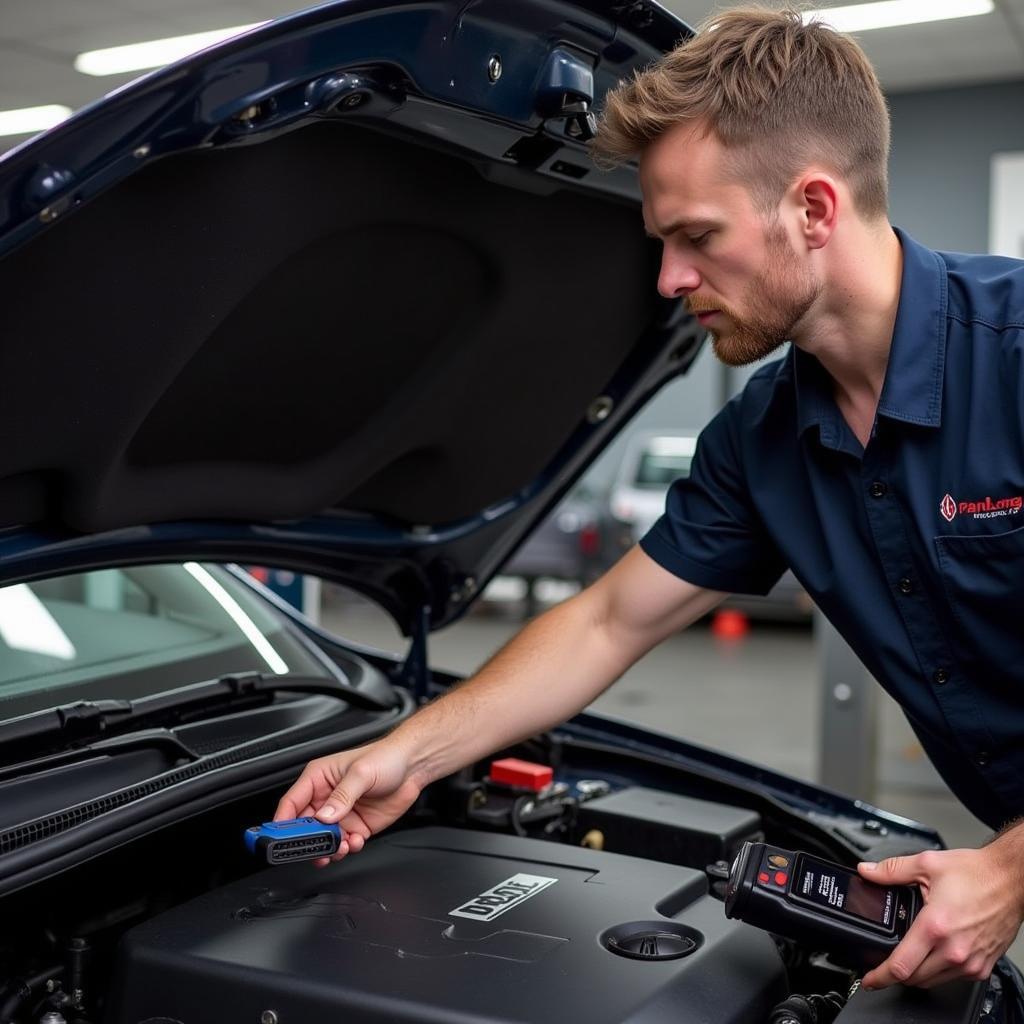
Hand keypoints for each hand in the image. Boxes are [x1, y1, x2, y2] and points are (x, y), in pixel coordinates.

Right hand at [274, 738, 423, 865]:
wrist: (413, 766)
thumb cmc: (386, 757)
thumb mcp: (361, 773)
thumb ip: (342, 796)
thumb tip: (324, 816)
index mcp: (319, 778)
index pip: (291, 803)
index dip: (282, 823)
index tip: (279, 839)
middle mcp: (326, 798)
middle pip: (304, 827)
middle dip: (308, 842)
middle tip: (315, 850)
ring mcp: (341, 814)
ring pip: (323, 840)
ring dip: (329, 848)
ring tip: (341, 847)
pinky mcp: (356, 826)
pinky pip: (344, 845)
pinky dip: (347, 849)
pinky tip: (355, 842)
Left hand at [859, 840, 1023, 989]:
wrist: (1011, 880)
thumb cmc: (976, 873)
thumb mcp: (926, 864)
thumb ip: (891, 870)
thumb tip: (867, 871)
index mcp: (935, 927)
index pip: (900, 965)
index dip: (879, 976)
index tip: (868, 980)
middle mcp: (954, 950)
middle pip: (914, 978)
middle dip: (895, 973)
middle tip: (884, 963)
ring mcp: (970, 962)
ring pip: (933, 982)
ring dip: (916, 974)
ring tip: (907, 956)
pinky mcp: (983, 967)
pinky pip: (953, 979)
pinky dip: (938, 971)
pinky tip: (933, 954)